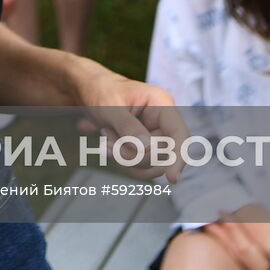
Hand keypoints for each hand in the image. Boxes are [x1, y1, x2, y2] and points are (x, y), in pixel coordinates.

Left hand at [75, 65, 186, 181]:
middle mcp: (163, 120)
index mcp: (161, 104)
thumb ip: (128, 128)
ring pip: (152, 164)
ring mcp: (155, 134)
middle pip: (163, 155)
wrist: (89, 90)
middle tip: (107, 145)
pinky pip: (141, 165)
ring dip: (126, 159)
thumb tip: (147, 148)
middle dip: (134, 156)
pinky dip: (124, 161)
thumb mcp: (110, 108)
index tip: (172, 179)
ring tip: (105, 142)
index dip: (179, 158)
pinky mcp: (145, 145)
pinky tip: (108, 147)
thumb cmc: (101, 91)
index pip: (180, 135)